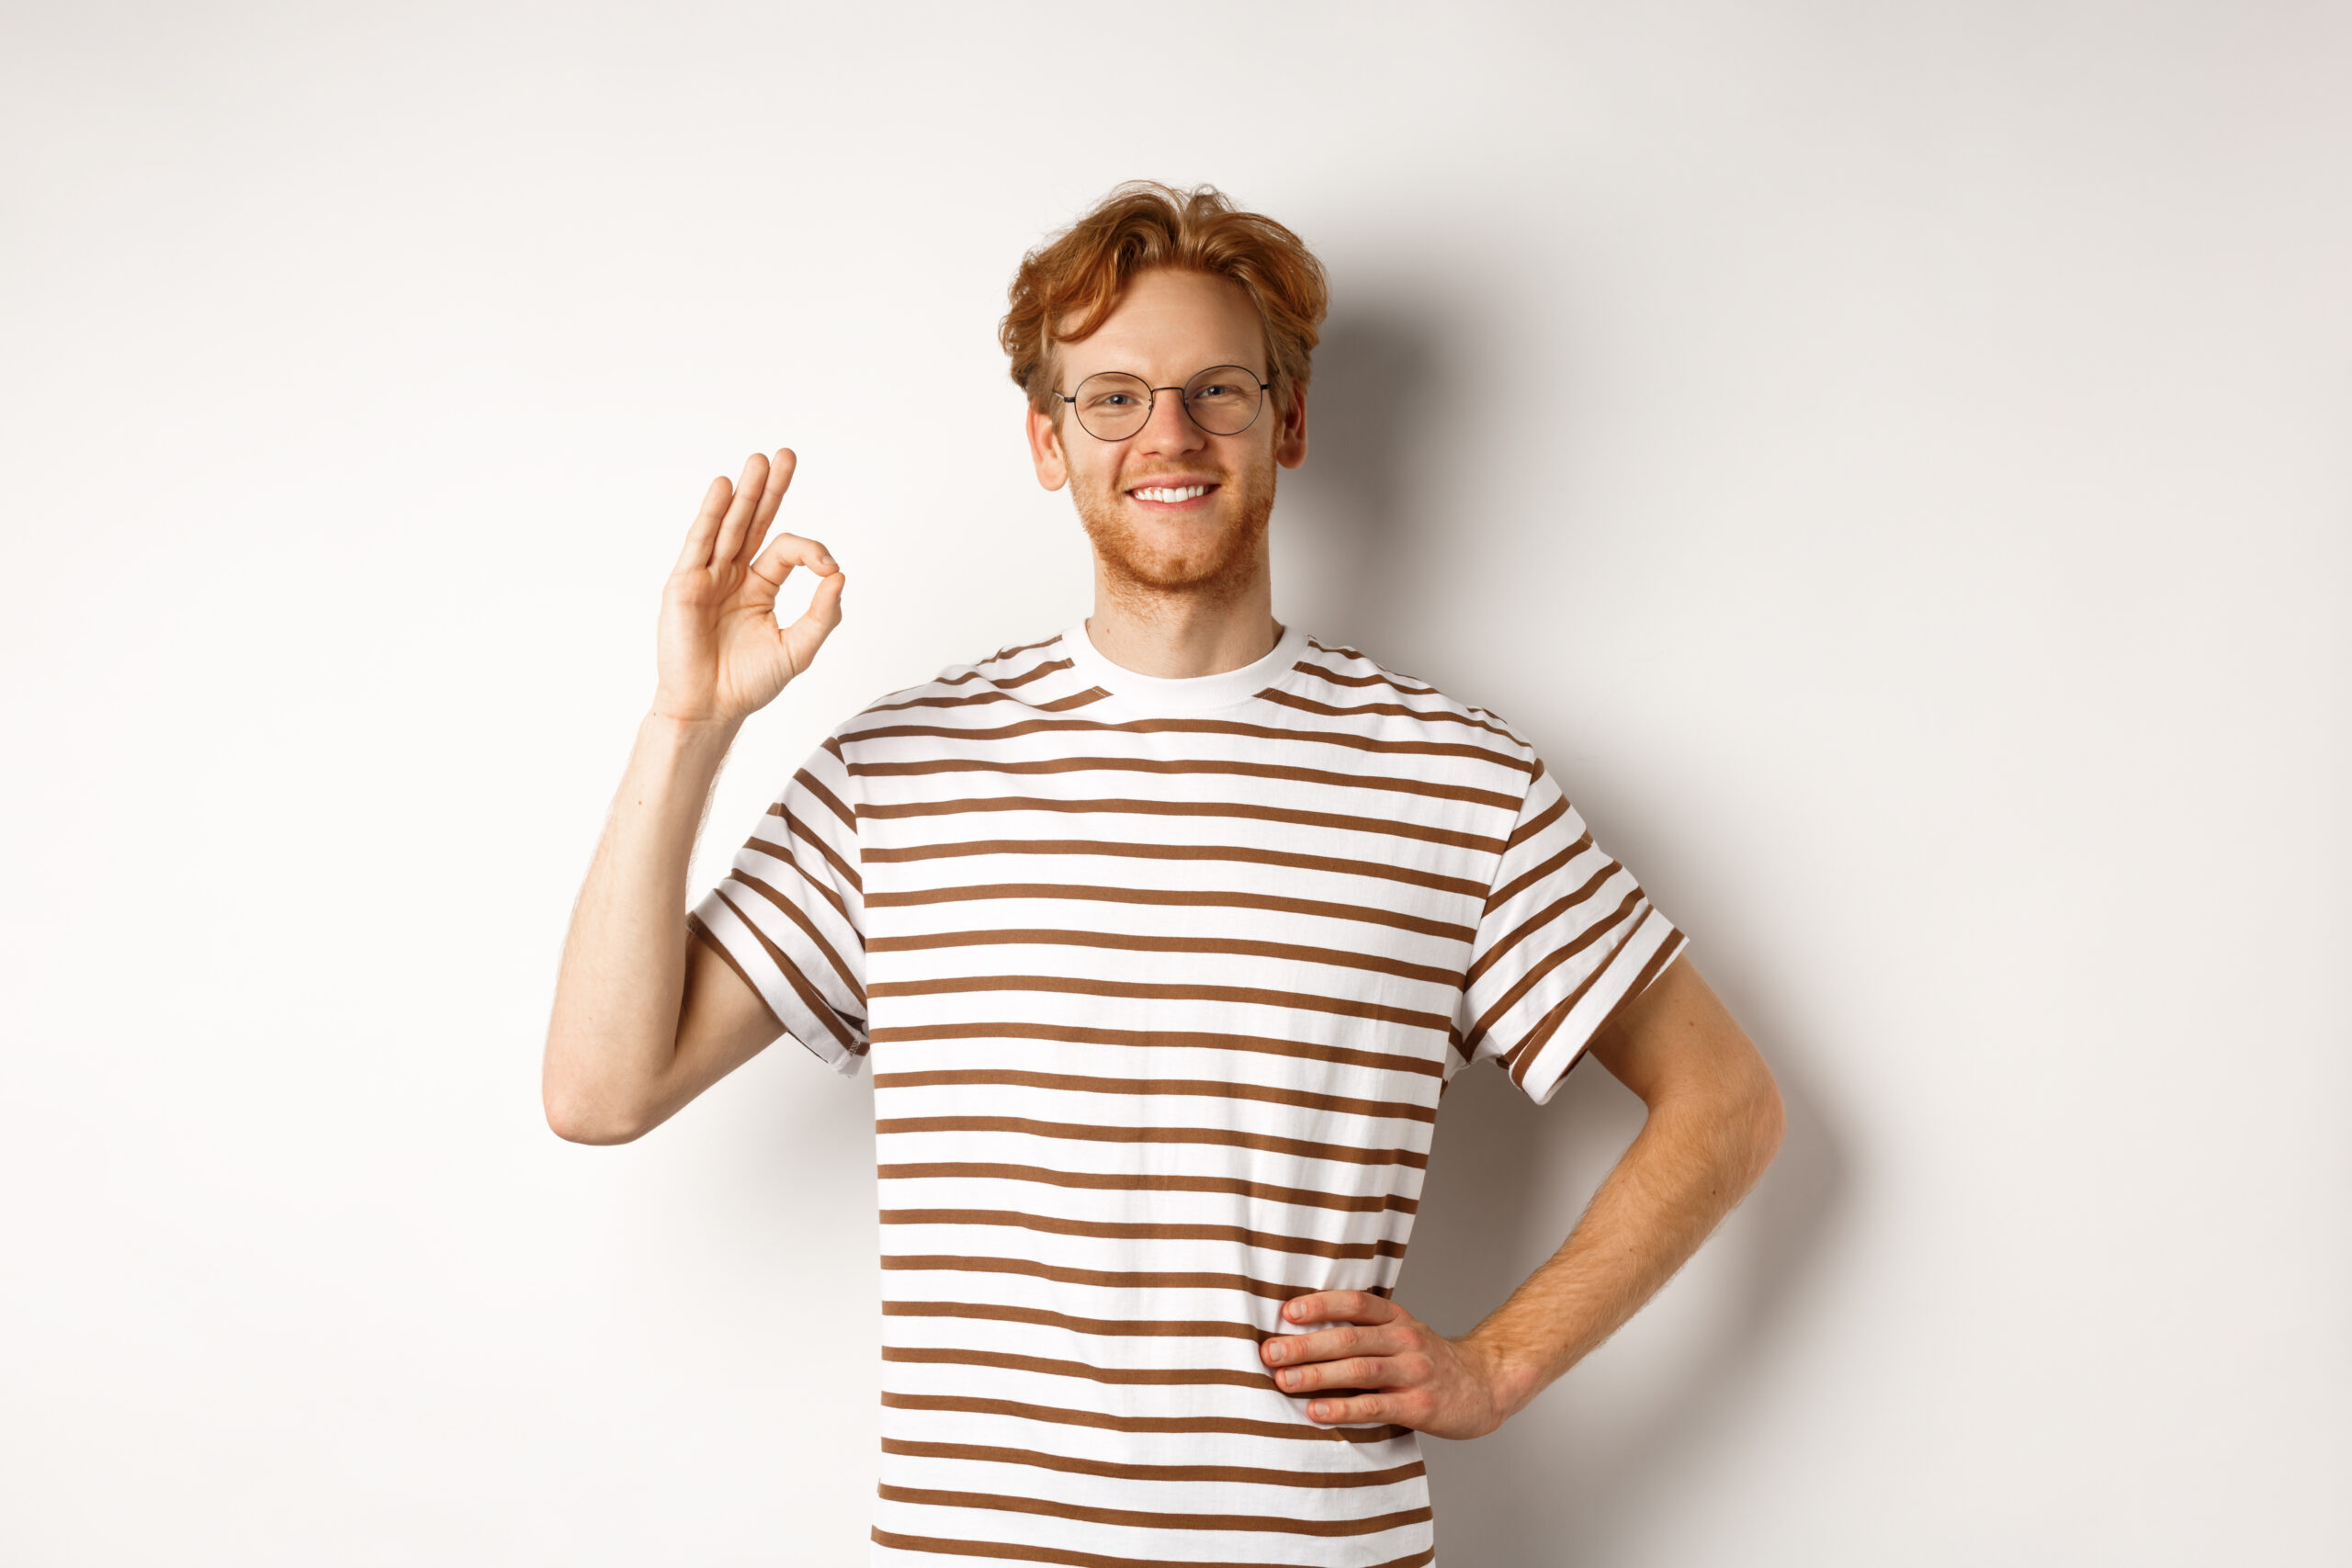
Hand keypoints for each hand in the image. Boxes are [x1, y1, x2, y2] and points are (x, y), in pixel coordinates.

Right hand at [653, 448, 844, 725]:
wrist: (710, 709)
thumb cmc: (748, 683)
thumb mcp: (797, 649)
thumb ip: (822, 614)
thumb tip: (840, 575)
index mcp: (759, 587)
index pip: (785, 551)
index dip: (811, 552)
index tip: (829, 569)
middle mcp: (732, 575)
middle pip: (753, 522)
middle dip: (770, 489)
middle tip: (786, 455)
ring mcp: (707, 577)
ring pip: (728, 526)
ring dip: (744, 493)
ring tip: (759, 460)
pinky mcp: (684, 584)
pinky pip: (699, 543)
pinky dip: (710, 515)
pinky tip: (723, 488)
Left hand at [1260, 1290, 1512, 1439]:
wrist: (1485, 1387)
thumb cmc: (1431, 1363)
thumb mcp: (1404, 1335)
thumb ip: (1366, 1333)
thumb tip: (1303, 1334)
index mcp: (1398, 1319)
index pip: (1356, 1304)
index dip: (1321, 1305)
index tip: (1287, 1312)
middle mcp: (1406, 1340)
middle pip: (1350, 1338)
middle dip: (1306, 1344)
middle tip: (1271, 1352)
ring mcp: (1414, 1373)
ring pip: (1359, 1370)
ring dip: (1317, 1375)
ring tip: (1283, 1380)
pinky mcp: (1418, 1406)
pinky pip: (1374, 1406)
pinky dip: (1342, 1408)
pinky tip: (1316, 1411)